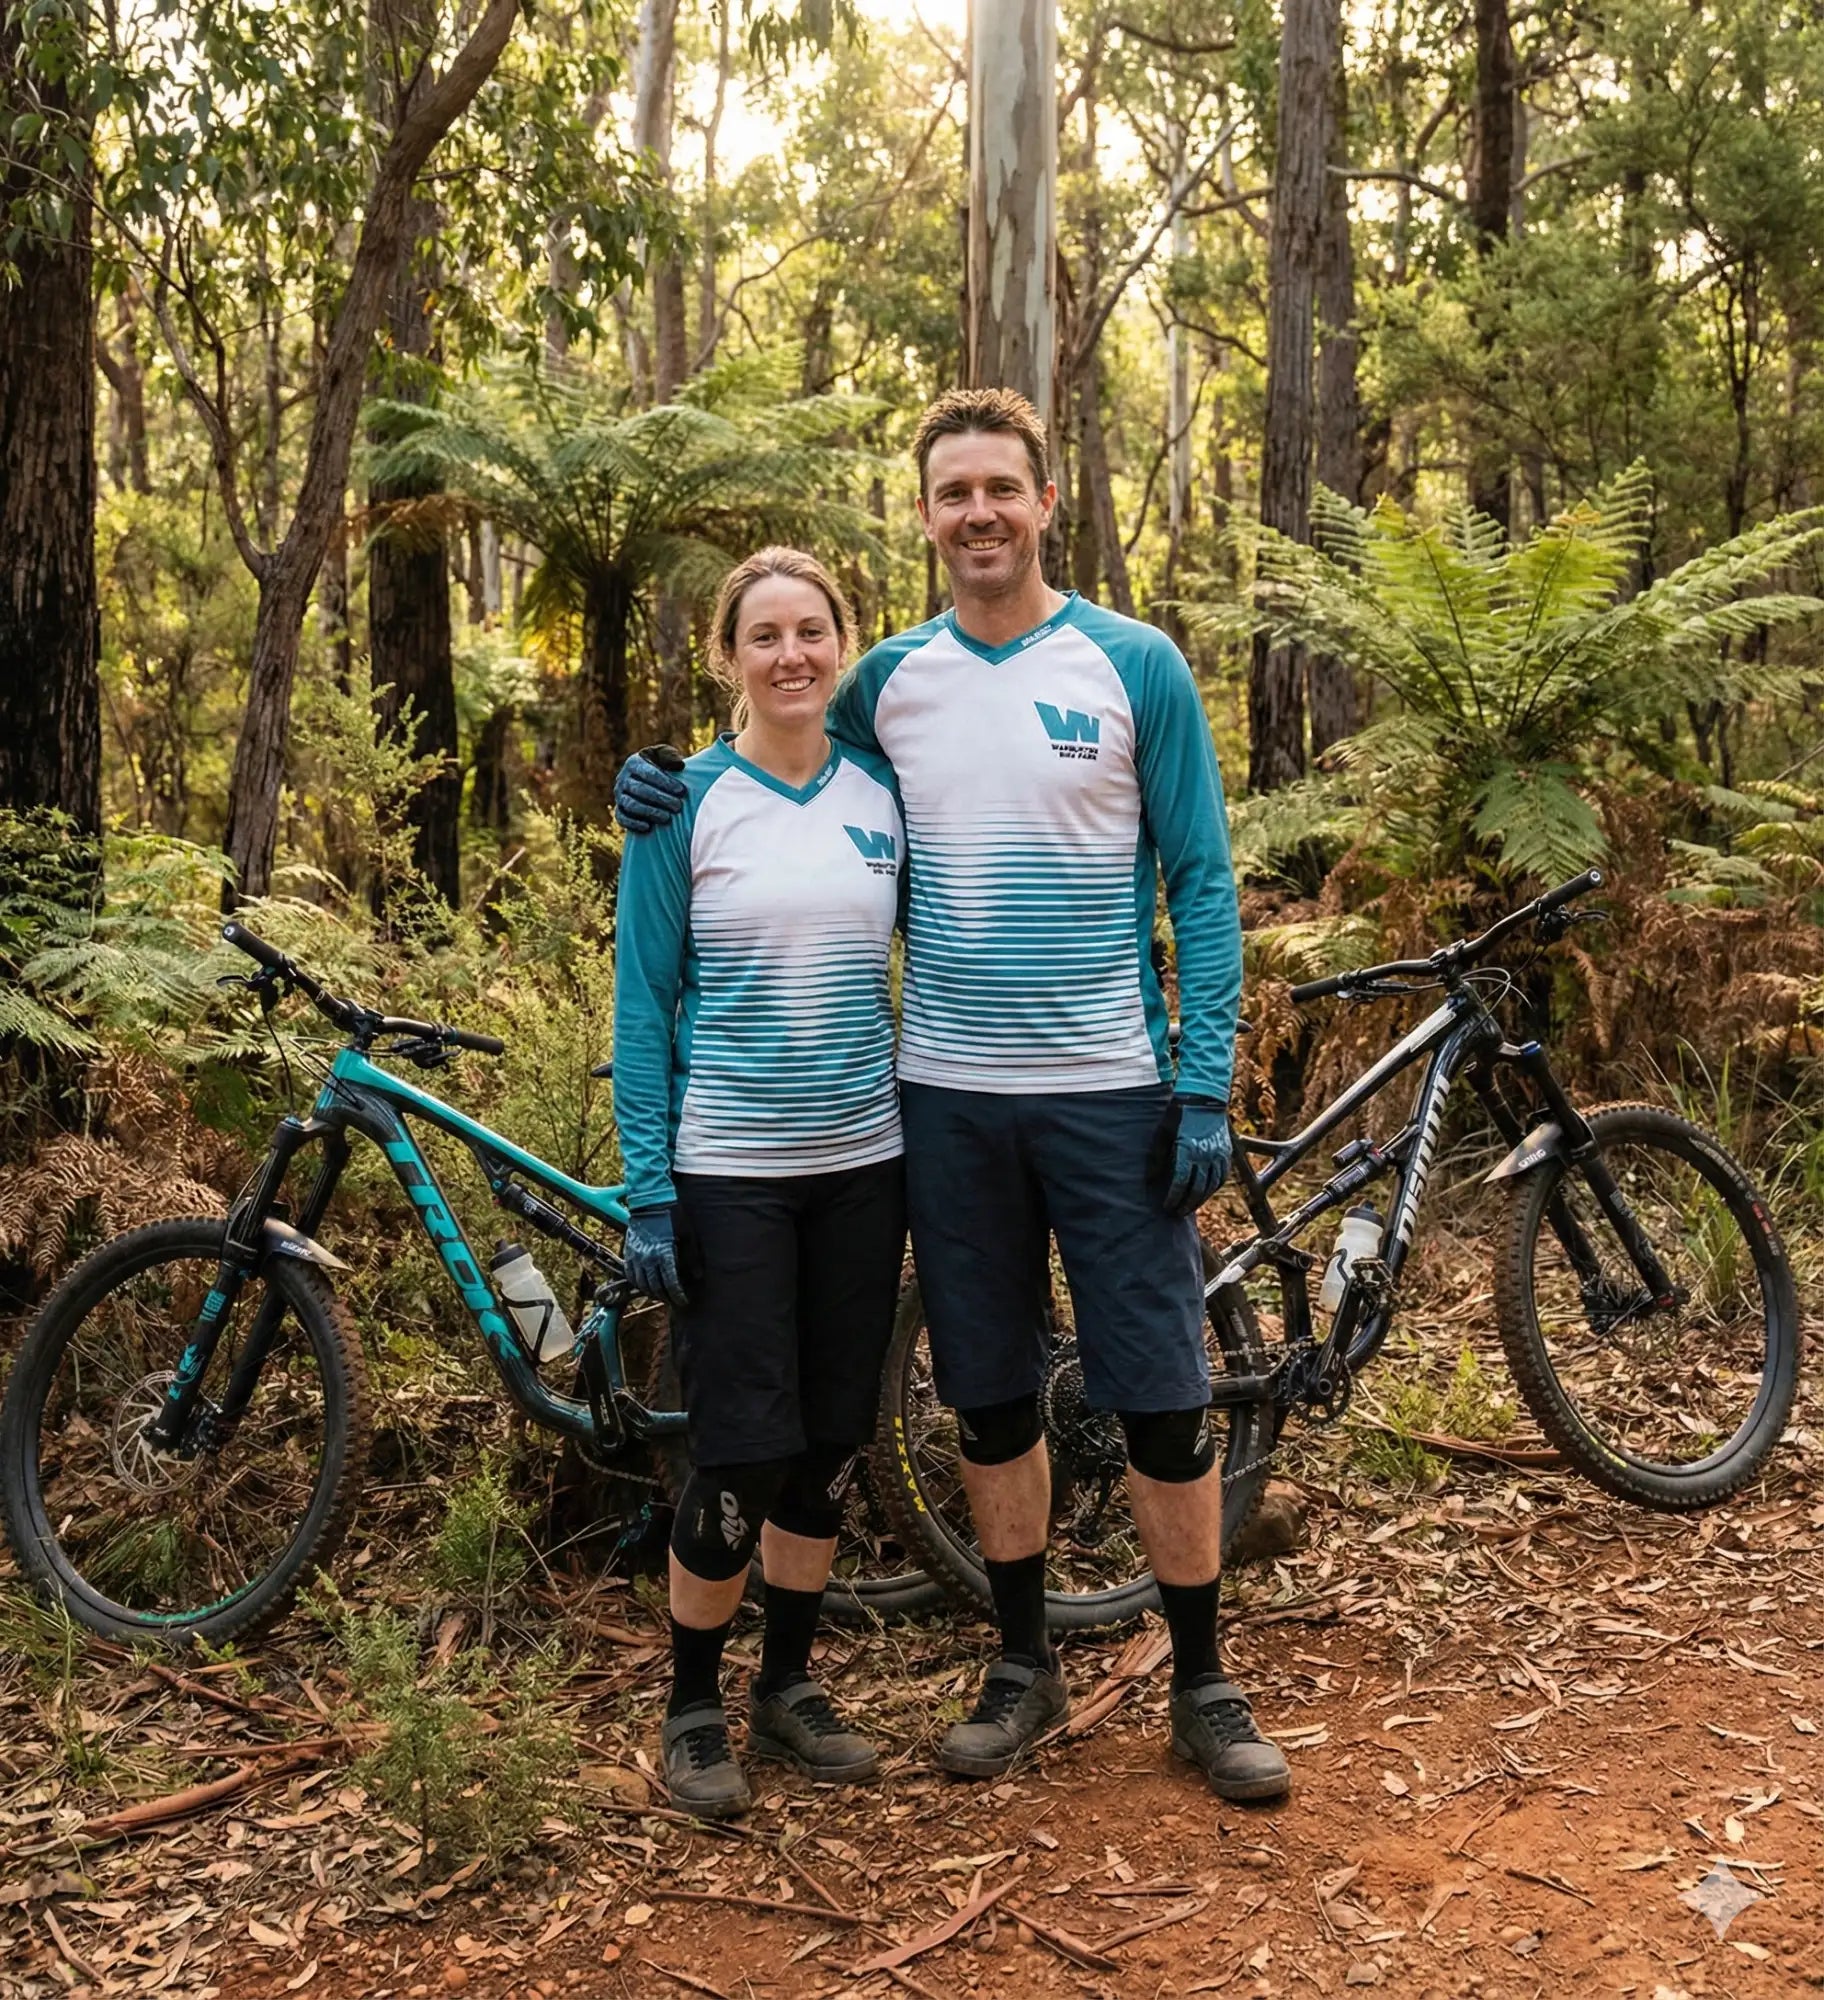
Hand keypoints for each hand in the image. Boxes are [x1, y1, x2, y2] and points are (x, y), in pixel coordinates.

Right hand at [615, 745, 687, 834]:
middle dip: (660, 798)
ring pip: (631, 805)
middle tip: (678, 806)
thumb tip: (679, 765)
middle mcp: (623, 779)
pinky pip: (622, 818)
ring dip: (649, 812)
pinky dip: (633, 823)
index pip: (648, 772)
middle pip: (639, 789)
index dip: (665, 782)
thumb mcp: (665, 756)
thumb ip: (671, 756)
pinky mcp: (619, 810)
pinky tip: (648, 827)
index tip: (681, 791)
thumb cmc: (662, 767)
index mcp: (634, 763)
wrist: (651, 784)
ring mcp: (619, 796)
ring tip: (667, 818)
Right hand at [625, 1206, 689, 1306]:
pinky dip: (637, 1283)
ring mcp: (636, 1256)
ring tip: (661, 1296)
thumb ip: (692, 1257)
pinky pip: (630, 1274)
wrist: (650, 1201)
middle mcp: (648, 1258)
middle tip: (674, 1301)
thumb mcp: (688, 1235)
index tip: (684, 1301)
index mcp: (664, 1255)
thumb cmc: (672, 1215)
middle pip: (656, 1287)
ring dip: (651, 1293)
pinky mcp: (628, 1251)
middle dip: (666, 1297)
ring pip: (641, 1283)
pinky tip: (644, 1285)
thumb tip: (697, 1276)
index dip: (678, 1295)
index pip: (671, 1283)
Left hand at [1157, 1095, 1230, 1217]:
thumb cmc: (1178, 1113)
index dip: (1173, 1197)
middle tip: (1176, 1213)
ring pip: (1211, 1186)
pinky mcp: (1226, 1152)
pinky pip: (1222, 1176)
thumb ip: (1158, 1157)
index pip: (1181, 1182)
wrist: (1204, 1097)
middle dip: (1186, 1204)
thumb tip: (1150, 1179)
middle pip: (1197, 1189)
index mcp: (1188, 1150)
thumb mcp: (1163, 1133)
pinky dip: (1213, 1188)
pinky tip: (1206, 1193)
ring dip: (1200, 1200)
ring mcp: (1218, 1154)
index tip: (1166, 1206)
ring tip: (1189, 1207)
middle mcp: (1205, 1155)